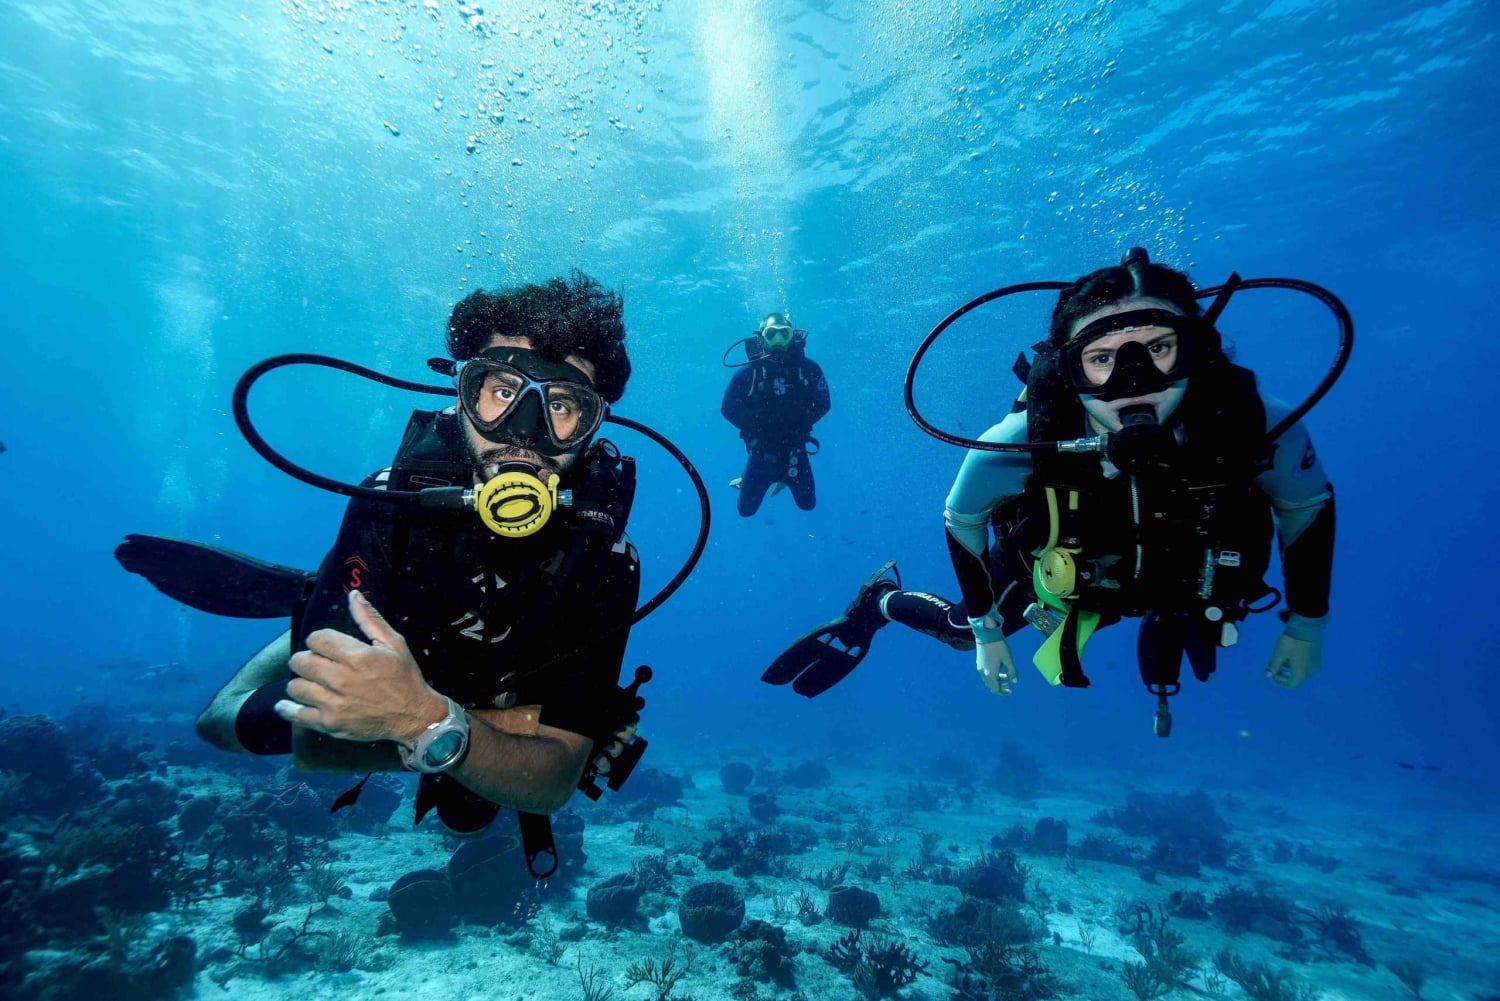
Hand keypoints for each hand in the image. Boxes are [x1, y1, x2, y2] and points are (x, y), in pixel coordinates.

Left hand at [277, 590, 446, 743]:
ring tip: (312, 683)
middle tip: (316, 663)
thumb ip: (370, 619)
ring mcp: (333, 704)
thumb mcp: (395, 644)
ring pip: (295, 686)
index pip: (316, 639)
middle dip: (305, 658)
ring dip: (301, 682)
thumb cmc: (404, 678)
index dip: (319, 640)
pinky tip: (287, 704)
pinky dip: (287, 708)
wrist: (413, 716)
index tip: (326, 646)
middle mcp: (342, 679)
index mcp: (357, 656)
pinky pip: (296, 715)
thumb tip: (353, 595)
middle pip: (300, 661)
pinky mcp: (329, 724)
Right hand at [975, 637, 1017, 695]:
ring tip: (1006, 676)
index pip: (996, 689)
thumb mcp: (1008, 659)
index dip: (1003, 692)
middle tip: (1009, 684)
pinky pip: (985, 674)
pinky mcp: (979, 663)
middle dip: (1000, 686)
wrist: (986, 636)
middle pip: (991, 686)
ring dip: (996, 681)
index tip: (1010, 691)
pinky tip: (998, 669)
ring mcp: (980, 668)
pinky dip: (992, 675)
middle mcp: (983, 673)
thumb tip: (1015, 681)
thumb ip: (1012, 671)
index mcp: (991, 674)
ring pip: (988, 680)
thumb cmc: (998, 647)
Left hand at [1265, 629, 1321, 688]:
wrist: (1307, 627)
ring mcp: (1315, 664)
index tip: (1272, 675)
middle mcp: (1311, 672)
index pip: (1291, 685)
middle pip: (1297, 679)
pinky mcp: (1317, 656)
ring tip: (1281, 660)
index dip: (1280, 682)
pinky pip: (1306, 665)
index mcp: (1301, 674)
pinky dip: (1297, 664)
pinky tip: (1290, 655)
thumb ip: (1273, 667)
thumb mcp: (1279, 654)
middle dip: (1284, 675)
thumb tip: (1267, 675)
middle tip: (1275, 668)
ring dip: (1290, 669)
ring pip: (1302, 671)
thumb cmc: (1291, 643)